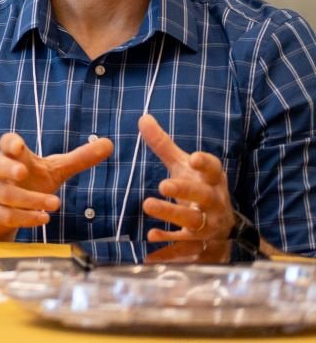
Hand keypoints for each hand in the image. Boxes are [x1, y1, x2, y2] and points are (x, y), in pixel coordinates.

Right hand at [0, 131, 113, 238]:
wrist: (4, 211)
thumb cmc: (32, 182)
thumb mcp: (56, 169)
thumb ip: (79, 158)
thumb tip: (109, 143)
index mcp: (14, 157)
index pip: (6, 143)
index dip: (10, 144)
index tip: (19, 146)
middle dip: (9, 169)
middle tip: (23, 172)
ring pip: (6, 194)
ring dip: (30, 199)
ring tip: (55, 203)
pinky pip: (6, 215)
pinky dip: (25, 217)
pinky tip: (43, 218)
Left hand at [138, 114, 235, 242]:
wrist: (220, 225)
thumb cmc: (198, 186)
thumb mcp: (183, 166)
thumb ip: (164, 145)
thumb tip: (143, 117)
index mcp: (212, 180)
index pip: (213, 169)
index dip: (205, 164)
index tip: (194, 158)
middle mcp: (214, 202)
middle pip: (203, 196)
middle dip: (185, 190)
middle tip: (163, 185)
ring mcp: (208, 224)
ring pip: (194, 221)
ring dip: (171, 214)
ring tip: (147, 204)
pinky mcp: (199, 242)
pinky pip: (186, 245)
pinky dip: (169, 243)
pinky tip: (150, 237)